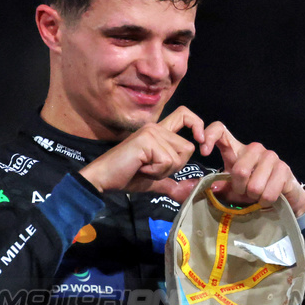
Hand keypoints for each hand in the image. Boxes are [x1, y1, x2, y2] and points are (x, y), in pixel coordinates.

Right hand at [79, 106, 206, 200]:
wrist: (103, 178)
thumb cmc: (126, 176)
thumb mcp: (156, 180)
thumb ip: (174, 183)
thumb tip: (193, 189)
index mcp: (159, 132)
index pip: (185, 115)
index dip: (197, 124)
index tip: (201, 141)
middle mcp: (156, 127)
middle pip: (188, 148)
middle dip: (174, 167)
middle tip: (152, 168)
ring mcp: (151, 132)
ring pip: (178, 157)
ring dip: (163, 170)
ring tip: (144, 167)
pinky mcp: (147, 140)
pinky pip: (167, 161)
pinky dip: (156, 171)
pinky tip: (141, 168)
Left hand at [198, 122, 304, 216]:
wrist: (283, 198)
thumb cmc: (253, 191)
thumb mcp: (231, 189)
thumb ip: (216, 187)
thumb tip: (199, 187)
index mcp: (237, 150)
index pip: (220, 130)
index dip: (210, 136)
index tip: (203, 152)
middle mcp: (254, 148)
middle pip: (239, 169)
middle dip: (240, 188)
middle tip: (244, 192)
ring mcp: (271, 157)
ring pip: (254, 184)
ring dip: (254, 197)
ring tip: (257, 195)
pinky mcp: (284, 168)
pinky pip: (268, 193)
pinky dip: (265, 202)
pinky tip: (268, 198)